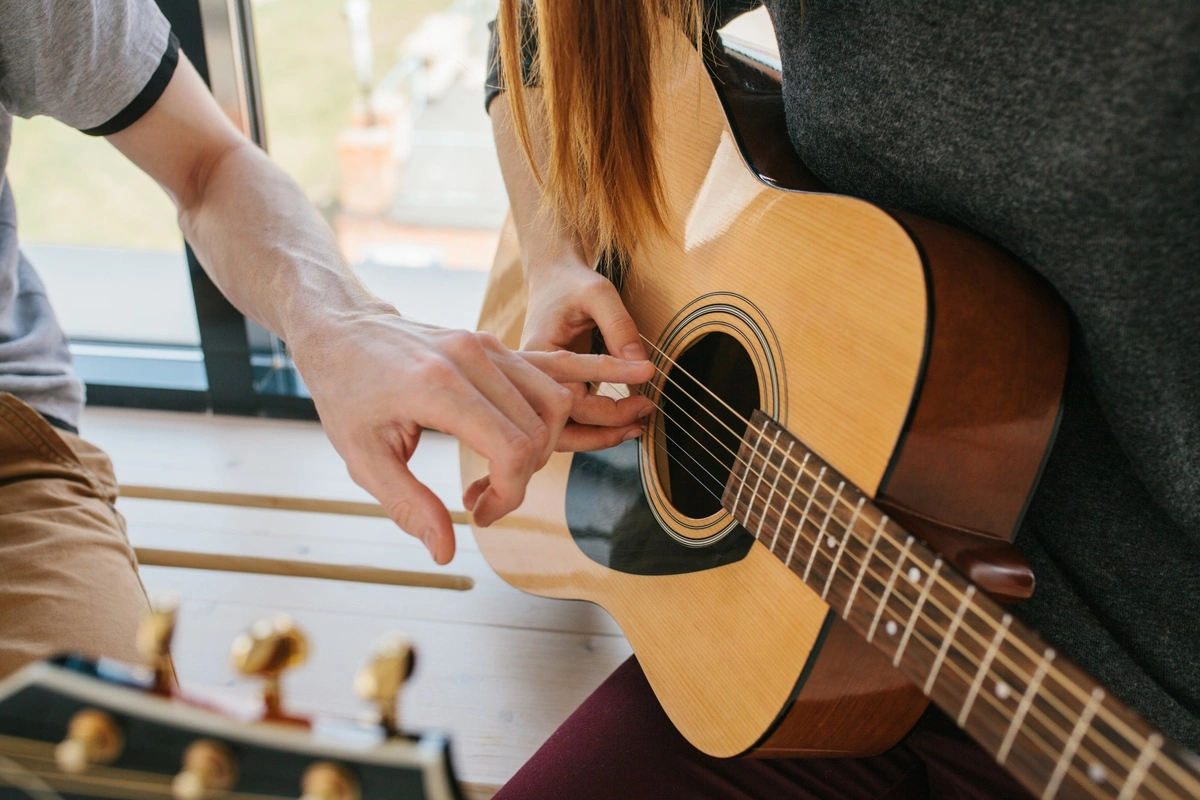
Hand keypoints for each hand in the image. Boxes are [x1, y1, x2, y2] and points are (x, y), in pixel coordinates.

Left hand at [293, 310, 652, 564]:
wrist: (341, 329)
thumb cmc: (346, 392)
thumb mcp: (363, 459)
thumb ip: (408, 506)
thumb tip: (447, 551)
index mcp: (439, 386)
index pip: (513, 448)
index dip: (510, 493)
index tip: (482, 514)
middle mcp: (473, 358)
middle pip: (541, 428)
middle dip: (525, 475)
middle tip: (488, 499)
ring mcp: (489, 346)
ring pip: (555, 400)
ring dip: (546, 443)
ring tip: (508, 469)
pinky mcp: (496, 344)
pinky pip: (551, 372)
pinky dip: (571, 396)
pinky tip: (603, 396)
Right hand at [522, 258, 652, 448]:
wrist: (553, 277)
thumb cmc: (572, 282)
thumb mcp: (598, 293)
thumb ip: (619, 326)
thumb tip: (641, 365)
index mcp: (536, 355)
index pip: (569, 398)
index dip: (609, 404)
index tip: (646, 385)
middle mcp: (530, 378)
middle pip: (560, 425)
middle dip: (605, 429)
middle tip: (643, 417)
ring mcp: (539, 386)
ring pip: (561, 430)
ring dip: (599, 436)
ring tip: (636, 427)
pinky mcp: (552, 389)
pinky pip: (568, 419)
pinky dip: (595, 427)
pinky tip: (624, 422)